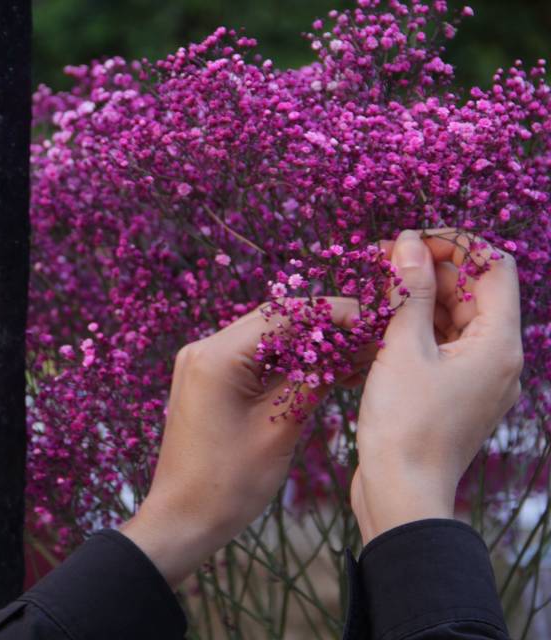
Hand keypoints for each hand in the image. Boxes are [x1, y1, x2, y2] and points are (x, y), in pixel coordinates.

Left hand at [121, 297, 363, 587]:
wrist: (182, 518)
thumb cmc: (228, 483)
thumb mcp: (279, 429)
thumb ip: (313, 382)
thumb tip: (349, 348)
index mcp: (216, 358)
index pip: (283, 316)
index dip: (332, 313)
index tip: (371, 317)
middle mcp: (203, 350)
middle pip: (274, 322)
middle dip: (323, 326)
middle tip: (369, 336)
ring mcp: (202, 365)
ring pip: (266, 340)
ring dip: (308, 345)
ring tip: (355, 355)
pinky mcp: (207, 381)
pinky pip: (252, 360)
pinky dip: (286, 364)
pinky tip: (323, 372)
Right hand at [351, 229, 523, 544]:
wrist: (401, 493)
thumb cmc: (404, 424)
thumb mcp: (402, 349)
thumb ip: (410, 292)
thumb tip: (410, 242)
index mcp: (499, 343)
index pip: (492, 267)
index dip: (453, 245)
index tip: (408, 241)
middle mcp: (500, 359)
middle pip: (473, 291)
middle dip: (430, 270)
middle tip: (379, 262)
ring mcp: (479, 379)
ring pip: (455, 318)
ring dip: (419, 298)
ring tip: (374, 290)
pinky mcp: (457, 394)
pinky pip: (443, 346)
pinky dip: (416, 328)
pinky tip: (379, 325)